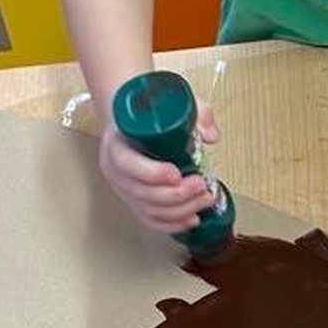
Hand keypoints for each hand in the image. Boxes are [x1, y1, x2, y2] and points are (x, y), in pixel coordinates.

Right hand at [98, 100, 222, 234]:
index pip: (127, 164)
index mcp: (117, 144)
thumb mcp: (172, 103)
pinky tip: (191, 218)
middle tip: (201, 185)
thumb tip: (210, 135)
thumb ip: (195, 114)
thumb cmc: (148, 116)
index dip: (152, 173)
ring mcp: (125, 189)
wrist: (131, 124)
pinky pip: (151, 220)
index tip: (176, 173)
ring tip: (204, 199)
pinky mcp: (135, 202)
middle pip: (142, 192)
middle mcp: (117, 171)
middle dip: (177, 194)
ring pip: (149, 210)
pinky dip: (172, 224)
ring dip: (181, 210)